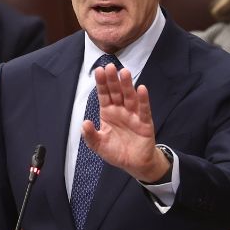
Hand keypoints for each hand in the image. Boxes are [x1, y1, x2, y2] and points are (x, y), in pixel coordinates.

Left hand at [81, 64, 167, 181]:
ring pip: (130, 97)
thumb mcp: (99, 146)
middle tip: (110, 66)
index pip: (104, 95)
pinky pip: (144, 110)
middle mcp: (121, 110)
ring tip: (124, 72)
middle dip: (113, 80)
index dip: (101, 83)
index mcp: (108, 113)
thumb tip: (84, 123)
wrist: (134, 164)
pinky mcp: (145, 123)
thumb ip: (90, 136)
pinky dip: (143, 100)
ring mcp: (133, 115)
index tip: (99, 70)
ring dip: (127, 85)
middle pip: (117, 92)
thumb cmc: (116, 151)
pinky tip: (141, 89)